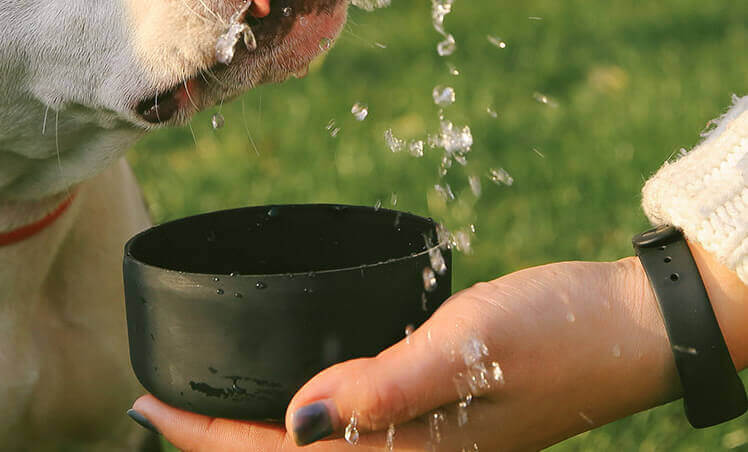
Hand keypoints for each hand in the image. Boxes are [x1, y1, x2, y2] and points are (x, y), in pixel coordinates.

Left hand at [130, 246, 745, 449]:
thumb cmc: (557, 335)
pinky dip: (306, 408)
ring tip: (205, 398)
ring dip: (253, 428)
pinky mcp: (441, 417)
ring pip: (315, 446)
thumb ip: (386, 390)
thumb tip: (295, 423)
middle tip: (156, 403)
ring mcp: (427, 442)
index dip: (203, 436)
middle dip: (215, 438)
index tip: (144, 404)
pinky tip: (297, 383)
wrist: (626, 329)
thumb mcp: (469, 349)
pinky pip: (353, 424)